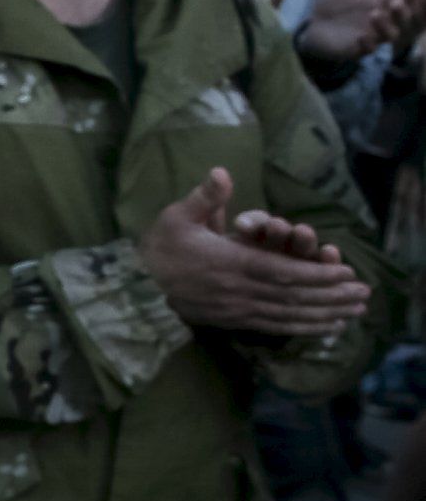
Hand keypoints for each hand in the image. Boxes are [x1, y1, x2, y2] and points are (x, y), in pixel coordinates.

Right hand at [136, 168, 369, 339]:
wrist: (137, 287)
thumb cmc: (160, 248)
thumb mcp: (177, 216)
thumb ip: (205, 197)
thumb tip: (222, 172)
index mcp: (230, 263)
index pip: (282, 272)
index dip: (316, 274)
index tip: (345, 272)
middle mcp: (239, 290)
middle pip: (293, 296)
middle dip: (331, 296)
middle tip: (363, 294)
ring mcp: (238, 309)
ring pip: (288, 315)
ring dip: (324, 315)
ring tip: (352, 313)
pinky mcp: (234, 321)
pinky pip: (274, 327)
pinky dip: (303, 328)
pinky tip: (323, 328)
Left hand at [297, 0, 425, 68]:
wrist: (314, 25)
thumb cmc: (336, 1)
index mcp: (385, 0)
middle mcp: (385, 18)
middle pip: (404, 17)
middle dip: (403, 9)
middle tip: (395, 0)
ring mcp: (373, 34)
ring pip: (390, 34)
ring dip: (386, 24)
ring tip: (375, 13)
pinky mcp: (358, 48)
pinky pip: (368, 49)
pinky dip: (367, 43)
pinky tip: (361, 36)